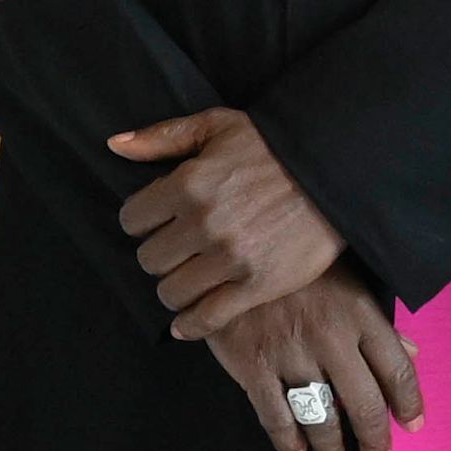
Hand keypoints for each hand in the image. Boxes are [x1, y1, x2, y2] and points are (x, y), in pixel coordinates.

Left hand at [108, 108, 344, 338]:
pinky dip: (191, 325)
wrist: (335, 171)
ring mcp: (230, 258)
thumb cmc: (272, 145)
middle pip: (149, 259)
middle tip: (176, 251)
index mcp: (187, 184)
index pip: (131, 220)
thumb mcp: (217, 125)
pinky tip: (186, 322)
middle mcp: (204, 223)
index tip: (156, 223)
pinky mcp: (257, 285)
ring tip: (187, 278)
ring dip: (174, 288)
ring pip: (171, 292)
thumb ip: (163, 137)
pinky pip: (207, 318)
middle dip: (159, 255)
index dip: (141, 222)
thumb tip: (115, 146)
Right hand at [204, 271, 423, 450]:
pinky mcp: (252, 364)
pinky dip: (287, 439)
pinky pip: (275, 415)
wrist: (228, 248)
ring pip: (320, 416)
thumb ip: (375, 320)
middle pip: (364, 403)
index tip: (411, 425)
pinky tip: (295, 449)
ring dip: (331, 447)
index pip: (397, 369)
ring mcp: (290, 352)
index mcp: (359, 312)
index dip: (408, 403)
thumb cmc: (293, 262)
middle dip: (375, 438)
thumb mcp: (343, 277)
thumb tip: (410, 353)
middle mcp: (330, 336)